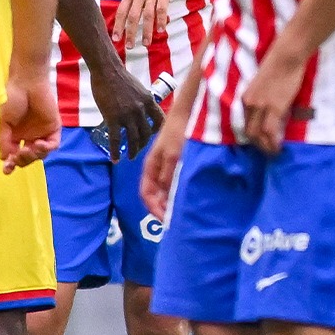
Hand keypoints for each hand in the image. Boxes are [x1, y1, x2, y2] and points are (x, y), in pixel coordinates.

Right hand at [0, 80, 60, 173]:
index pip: (15, 155)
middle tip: (18, 155)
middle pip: (28, 158)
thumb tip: (5, 159)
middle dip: (23, 161)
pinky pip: (53, 145)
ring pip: (41, 155)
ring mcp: (42, 133)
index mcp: (16, 136)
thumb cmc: (12, 99)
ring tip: (27, 149)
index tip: (7, 170)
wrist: (27, 83)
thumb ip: (5, 141)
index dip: (11, 164)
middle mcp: (29, 136)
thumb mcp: (4, 122)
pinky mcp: (54, 128)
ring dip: (33, 156)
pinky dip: (46, 148)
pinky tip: (38, 144)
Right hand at [88, 48, 163, 161]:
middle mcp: (140, 109)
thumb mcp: (138, 88)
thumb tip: (141, 111)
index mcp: (149, 101)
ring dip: (133, 151)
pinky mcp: (113, 118)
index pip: (160, 121)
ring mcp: (127, 115)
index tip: (153, 136)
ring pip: (133, 140)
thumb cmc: (120, 77)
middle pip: (146, 134)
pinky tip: (115, 159)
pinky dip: (116, 152)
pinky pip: (116, 140)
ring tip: (130, 157)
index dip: (157, 132)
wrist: (106, 70)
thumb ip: (141, 101)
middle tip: (139, 149)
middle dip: (143, 144)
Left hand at [113, 0, 183, 48]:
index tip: (116, 39)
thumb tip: (125, 15)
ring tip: (146, 44)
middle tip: (129, 47)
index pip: (121, 11)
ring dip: (146, 31)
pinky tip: (161, 30)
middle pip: (133, 16)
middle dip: (130, 33)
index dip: (118, 26)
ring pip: (147, 15)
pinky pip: (161, 8)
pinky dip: (161, 20)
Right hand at [140, 103, 186, 220]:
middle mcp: (157, 170)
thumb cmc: (178, 132)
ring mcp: (167, 167)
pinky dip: (178, 193)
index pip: (146, 194)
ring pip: (165, 191)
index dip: (154, 209)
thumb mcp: (172, 155)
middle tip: (177, 220)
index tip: (166, 220)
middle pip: (156, 195)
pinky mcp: (177, 164)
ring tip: (183, 211)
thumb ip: (167, 175)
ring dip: (171, 202)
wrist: (187, 113)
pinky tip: (189, 196)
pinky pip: (175, 184)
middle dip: (163, 208)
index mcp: (150, 167)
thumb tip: (164, 196)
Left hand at [240, 43, 307, 154]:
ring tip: (274, 153)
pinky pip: (271, 132)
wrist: (285, 57)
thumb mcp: (262, 85)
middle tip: (268, 151)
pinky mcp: (275, 108)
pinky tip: (279, 148)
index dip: (252, 135)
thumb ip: (262, 99)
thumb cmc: (276, 66)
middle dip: (258, 145)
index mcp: (245, 98)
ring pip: (258, 135)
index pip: (244, 123)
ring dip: (266, 147)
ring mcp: (261, 107)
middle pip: (249, 132)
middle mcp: (249, 104)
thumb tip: (269, 111)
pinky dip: (274, 143)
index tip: (260, 142)